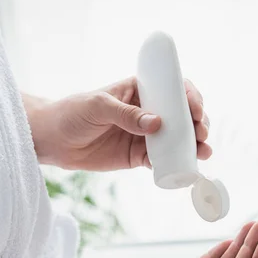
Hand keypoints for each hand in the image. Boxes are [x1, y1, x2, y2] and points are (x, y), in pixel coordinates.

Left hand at [27, 77, 211, 170]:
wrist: (53, 141)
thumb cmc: (72, 113)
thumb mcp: (97, 106)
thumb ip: (126, 114)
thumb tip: (157, 124)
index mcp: (140, 90)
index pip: (172, 89)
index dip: (190, 97)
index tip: (195, 110)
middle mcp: (148, 111)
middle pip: (182, 115)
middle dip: (198, 123)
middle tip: (202, 134)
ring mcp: (145, 135)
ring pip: (177, 139)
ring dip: (194, 145)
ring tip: (204, 152)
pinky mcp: (138, 156)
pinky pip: (163, 160)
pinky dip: (176, 164)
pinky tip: (187, 168)